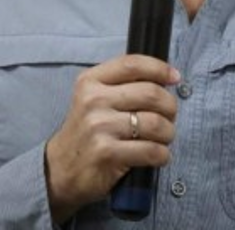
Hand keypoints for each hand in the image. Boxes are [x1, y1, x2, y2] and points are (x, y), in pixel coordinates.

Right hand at [44, 55, 179, 222]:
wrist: (59, 170)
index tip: (174, 77)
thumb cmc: (86, 132)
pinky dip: (162, 154)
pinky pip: (151, 150)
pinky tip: (158, 155)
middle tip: (169, 116)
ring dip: (168, 132)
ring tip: (163, 138)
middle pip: (151, 93)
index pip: (133, 64)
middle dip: (170, 106)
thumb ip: (122, 84)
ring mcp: (99, 127)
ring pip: (155, 123)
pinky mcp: (106, 153)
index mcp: (90, 81)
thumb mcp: (93, 98)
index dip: (160, 69)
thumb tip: (166, 77)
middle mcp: (93, 100)